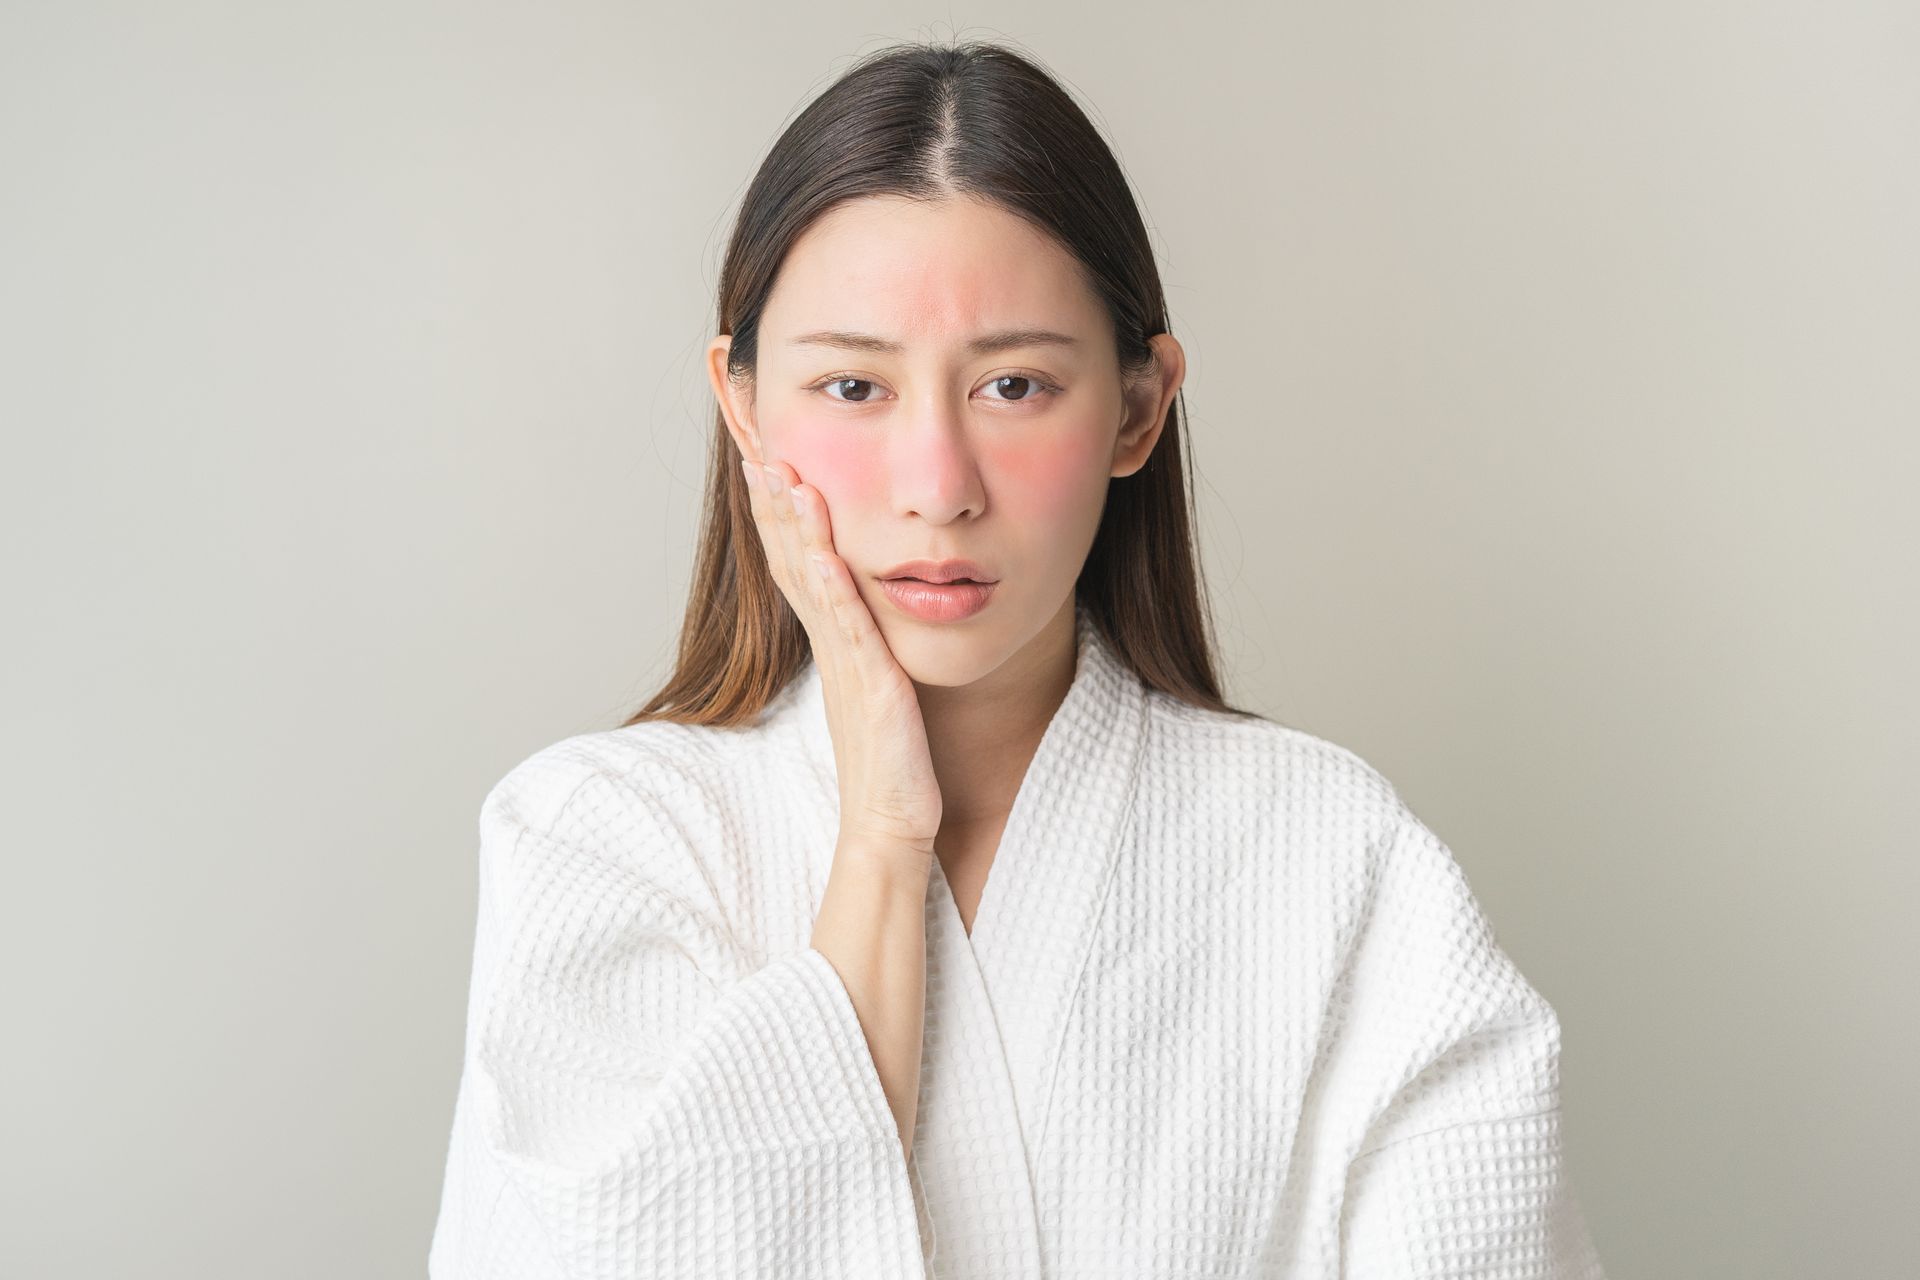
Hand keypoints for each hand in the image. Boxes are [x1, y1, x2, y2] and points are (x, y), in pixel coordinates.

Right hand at [740, 456, 941, 856]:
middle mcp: (830, 651)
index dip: (778, 519)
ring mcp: (846, 668)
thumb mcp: (876, 692)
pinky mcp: (870, 688)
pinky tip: (824, 552)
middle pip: (791, 565)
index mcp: (832, 648)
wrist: (889, 826)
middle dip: (775, 508)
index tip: (766, 468)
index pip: (796, 570)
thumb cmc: (891, 765)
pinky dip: (834, 589)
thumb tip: (867, 617)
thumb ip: (868, 650)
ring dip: (797, 530)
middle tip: (758, 453)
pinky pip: (849, 630)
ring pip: (813, 586)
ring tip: (785, 478)